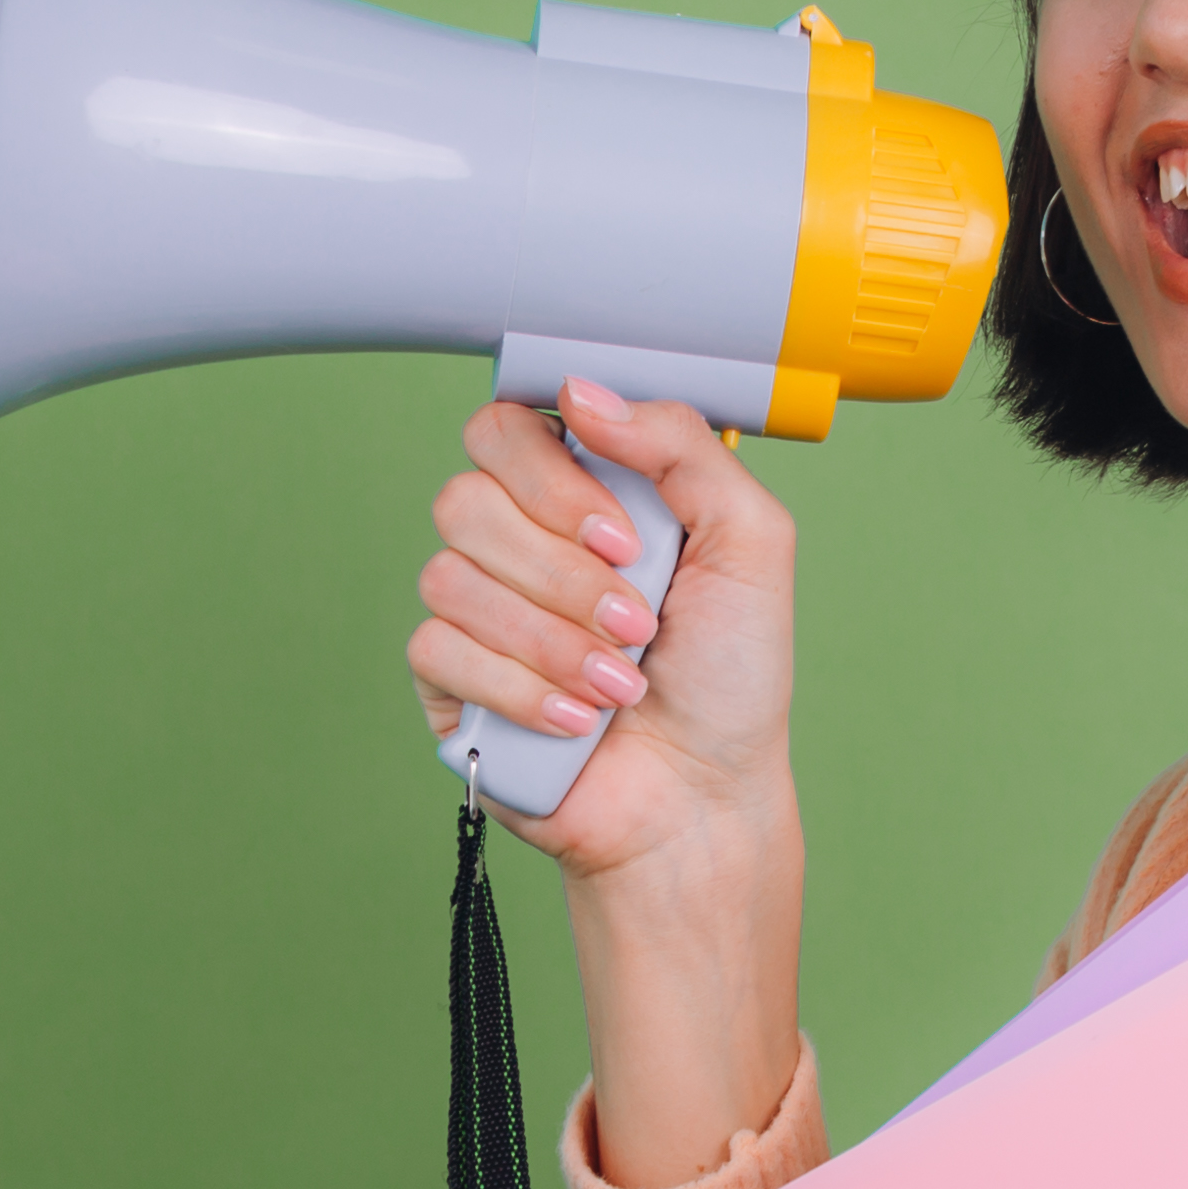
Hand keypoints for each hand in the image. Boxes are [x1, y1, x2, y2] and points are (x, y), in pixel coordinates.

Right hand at [406, 380, 795, 877]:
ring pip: (450, 577)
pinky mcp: (449, 682)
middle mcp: (519, 542)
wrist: (705, 797)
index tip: (626, 535)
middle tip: (637, 618)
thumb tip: (582, 391)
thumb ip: (682, 445)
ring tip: (623, 683)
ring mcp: (476, 612)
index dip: (554, 477)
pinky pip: (437, 649)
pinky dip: (521, 689)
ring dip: (556, 639)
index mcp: (583, 496)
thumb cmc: (732, 676)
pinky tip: (578, 720)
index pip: (507, 428)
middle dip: (564, 570)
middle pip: (466, 496)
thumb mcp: (750, 542)